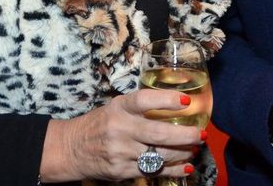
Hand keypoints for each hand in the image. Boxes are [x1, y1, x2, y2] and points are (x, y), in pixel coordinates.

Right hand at [39, 88, 205, 181]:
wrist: (71, 149)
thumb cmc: (101, 123)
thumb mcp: (117, 107)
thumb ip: (142, 106)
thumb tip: (179, 104)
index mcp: (120, 108)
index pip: (145, 100)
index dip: (167, 100)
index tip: (187, 102)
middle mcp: (120, 129)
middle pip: (158, 133)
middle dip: (185, 135)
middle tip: (201, 134)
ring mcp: (120, 152)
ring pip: (158, 155)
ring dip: (182, 153)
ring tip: (195, 148)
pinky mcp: (121, 171)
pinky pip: (152, 171)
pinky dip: (173, 170)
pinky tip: (186, 167)